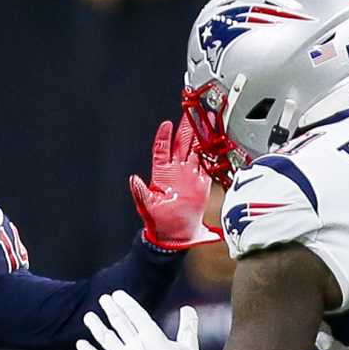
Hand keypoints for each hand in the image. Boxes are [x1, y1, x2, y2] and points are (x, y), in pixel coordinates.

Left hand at [76, 292, 199, 349]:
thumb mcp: (189, 349)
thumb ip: (188, 328)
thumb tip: (188, 309)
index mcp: (151, 337)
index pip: (136, 315)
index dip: (126, 303)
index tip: (117, 294)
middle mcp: (134, 346)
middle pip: (120, 323)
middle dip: (111, 310)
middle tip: (104, 299)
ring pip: (107, 339)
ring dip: (97, 326)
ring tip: (88, 316)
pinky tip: (80, 344)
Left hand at [130, 119, 220, 249]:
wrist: (175, 237)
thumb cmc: (159, 223)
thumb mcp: (146, 207)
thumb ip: (140, 192)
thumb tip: (133, 179)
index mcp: (162, 174)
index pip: (162, 149)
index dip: (164, 136)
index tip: (167, 124)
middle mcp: (176, 172)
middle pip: (182, 144)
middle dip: (188, 127)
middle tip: (193, 112)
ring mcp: (190, 176)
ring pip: (196, 150)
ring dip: (201, 136)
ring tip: (208, 120)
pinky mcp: (202, 184)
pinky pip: (207, 164)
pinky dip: (211, 153)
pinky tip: (216, 142)